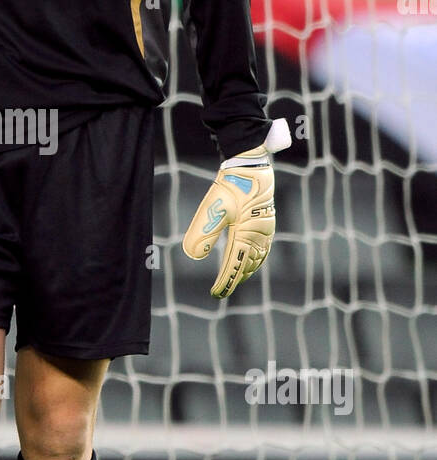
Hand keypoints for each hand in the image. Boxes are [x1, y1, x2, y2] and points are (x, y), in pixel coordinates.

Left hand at [182, 120, 289, 297]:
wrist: (250, 166)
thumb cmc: (231, 187)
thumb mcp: (213, 209)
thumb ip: (203, 233)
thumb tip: (192, 255)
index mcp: (246, 236)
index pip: (234, 266)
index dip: (225, 282)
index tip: (215, 294)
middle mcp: (259, 236)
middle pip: (247, 265)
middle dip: (235, 279)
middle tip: (222, 291)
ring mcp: (266, 229)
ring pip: (257, 258)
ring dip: (246, 270)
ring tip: (236, 279)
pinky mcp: (267, 222)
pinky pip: (264, 248)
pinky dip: (257, 259)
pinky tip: (252, 259)